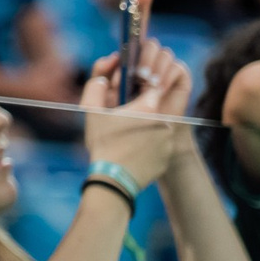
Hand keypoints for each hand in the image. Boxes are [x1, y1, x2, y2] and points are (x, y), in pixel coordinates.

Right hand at [79, 37, 188, 185]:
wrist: (113, 180)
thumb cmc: (103, 144)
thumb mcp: (92, 112)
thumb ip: (96, 87)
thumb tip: (104, 79)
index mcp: (148, 108)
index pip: (152, 89)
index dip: (139, 93)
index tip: (129, 101)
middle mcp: (164, 122)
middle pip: (154, 110)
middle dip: (141, 114)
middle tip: (124, 124)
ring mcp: (168, 142)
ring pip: (158, 129)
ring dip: (146, 131)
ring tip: (127, 142)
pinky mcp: (167, 158)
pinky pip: (159, 148)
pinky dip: (149, 149)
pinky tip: (133, 154)